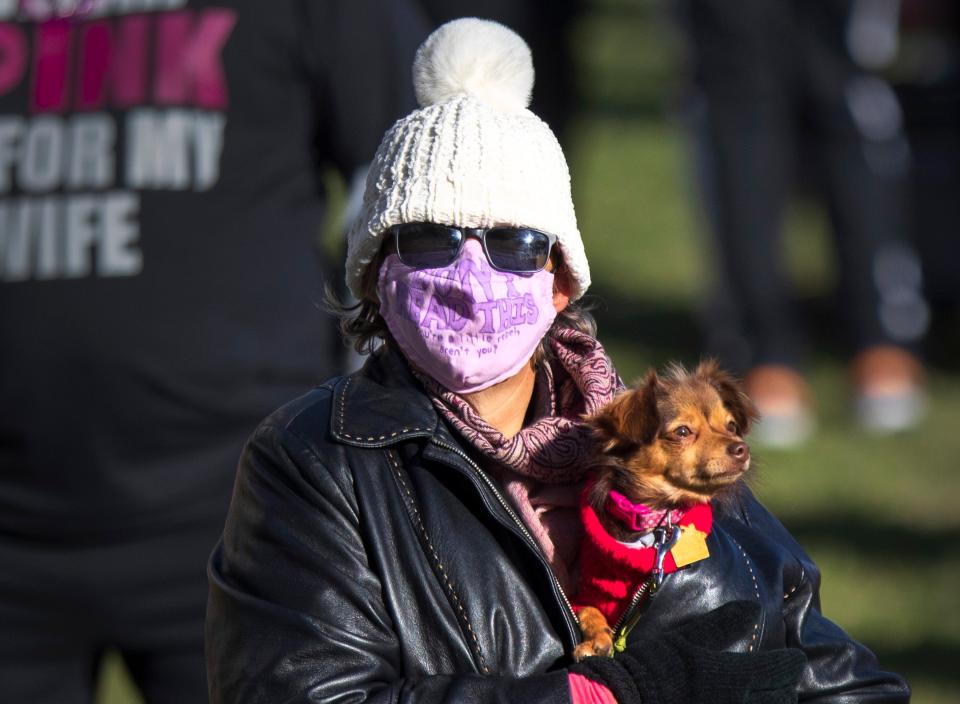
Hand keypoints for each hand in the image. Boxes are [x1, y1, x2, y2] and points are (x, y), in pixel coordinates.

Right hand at [569, 601, 805, 703]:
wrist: (630, 701)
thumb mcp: (688, 638)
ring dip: (771, 703)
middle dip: (785, 688)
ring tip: (765, 696)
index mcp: (735, 676)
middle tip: (781, 680)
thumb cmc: (658, 664)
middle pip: (781, 699)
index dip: (791, 663)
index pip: (780, 670)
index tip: (795, 658)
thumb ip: (723, 623)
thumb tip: (754, 607)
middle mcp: (740, 703)